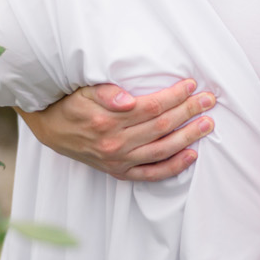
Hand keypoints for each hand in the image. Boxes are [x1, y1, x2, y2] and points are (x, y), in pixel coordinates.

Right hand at [19, 79, 215, 181]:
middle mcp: (115, 143)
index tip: (191, 85)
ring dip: (188, 137)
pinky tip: (191, 156)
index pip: (152, 107)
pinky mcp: (119, 172)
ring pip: (162, 150)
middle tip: (209, 101)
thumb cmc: (71, 105)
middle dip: (189, 111)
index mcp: (108, 120)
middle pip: (162, 126)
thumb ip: (106, 93)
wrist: (50, 129)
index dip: (175, 96)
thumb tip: (129, 99)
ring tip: (207, 125)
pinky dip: (172, 167)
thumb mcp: (84, 91)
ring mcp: (119, 160)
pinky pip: (151, 174)